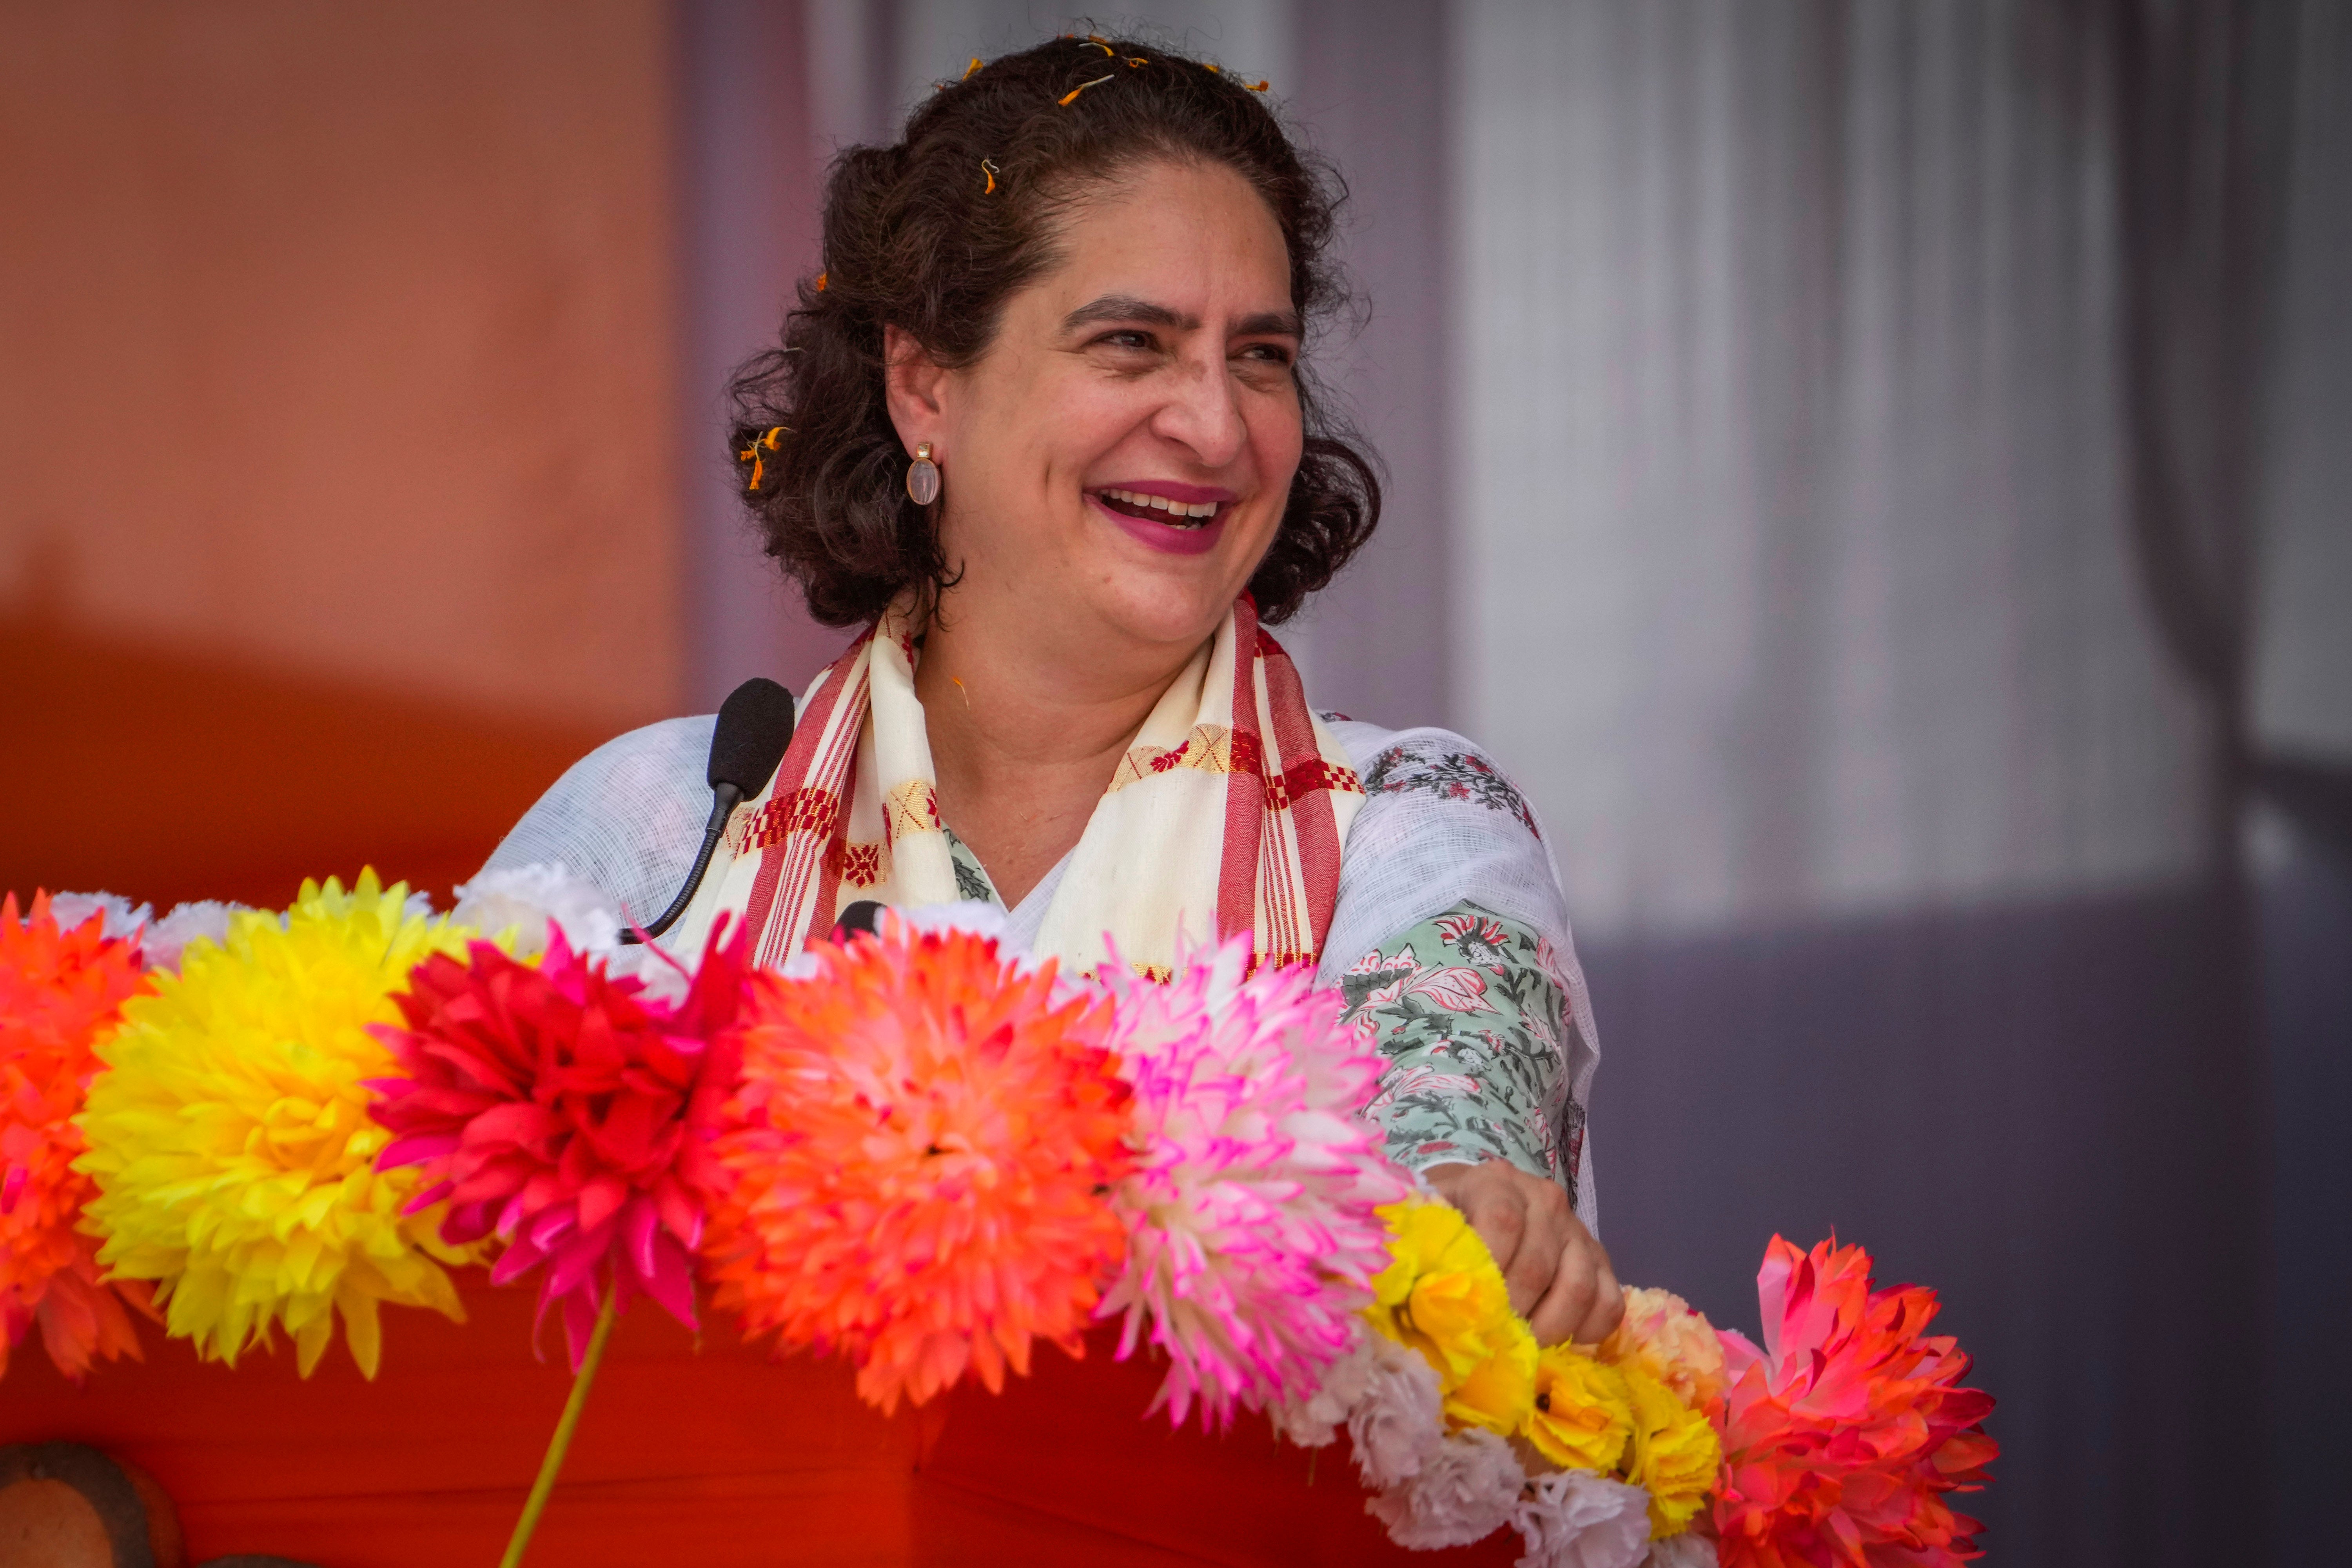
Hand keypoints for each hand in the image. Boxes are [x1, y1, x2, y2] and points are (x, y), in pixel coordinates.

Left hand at [1424, 1158, 1622, 1346]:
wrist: (1482, 1199)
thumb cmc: (1449, 1220)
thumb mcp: (1428, 1221)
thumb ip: (1420, 1248)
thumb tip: (1411, 1296)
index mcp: (1495, 1182)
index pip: (1502, 1222)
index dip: (1490, 1272)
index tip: (1471, 1310)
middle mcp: (1544, 1199)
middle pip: (1538, 1266)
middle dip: (1513, 1314)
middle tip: (1491, 1343)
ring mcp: (1577, 1229)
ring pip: (1580, 1287)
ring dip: (1549, 1329)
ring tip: (1521, 1347)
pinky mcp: (1600, 1259)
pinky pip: (1609, 1303)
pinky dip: (1586, 1331)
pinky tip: (1558, 1341)